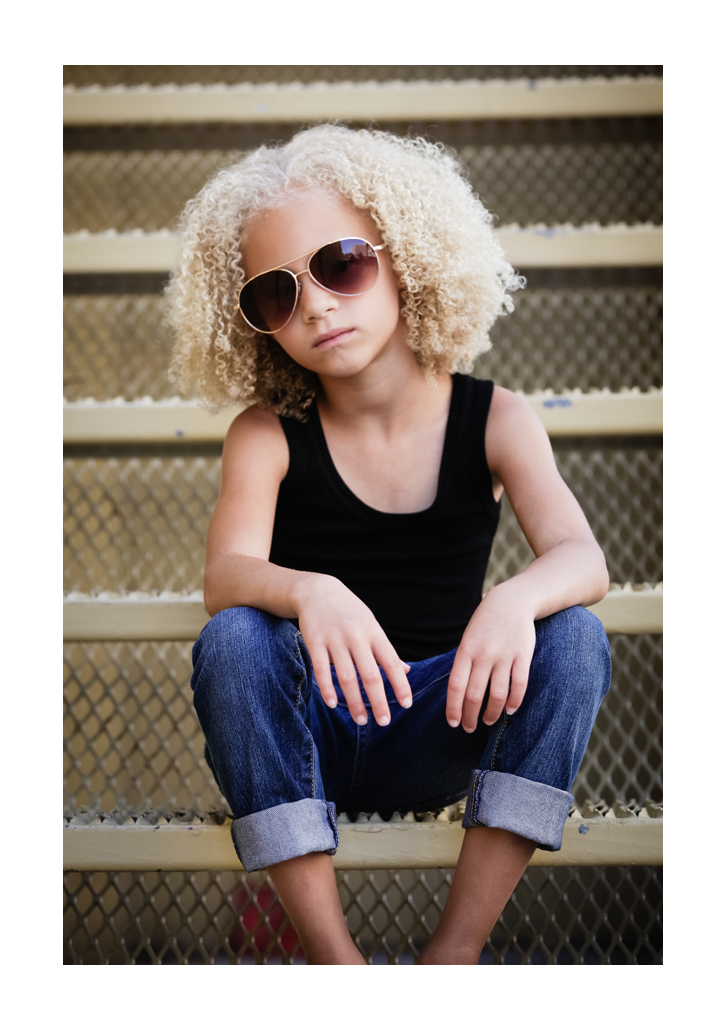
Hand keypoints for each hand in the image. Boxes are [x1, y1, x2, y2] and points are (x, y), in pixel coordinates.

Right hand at [294, 573, 411, 726]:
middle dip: (378, 700)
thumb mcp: (372, 626)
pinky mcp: (315, 642)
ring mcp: (335, 639)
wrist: (318, 591)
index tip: (407, 704)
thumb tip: (406, 671)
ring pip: (346, 676)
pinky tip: (333, 704)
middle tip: (384, 722)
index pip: (391, 662)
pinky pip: (321, 669)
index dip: (400, 684)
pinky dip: (327, 688)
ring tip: (361, 720)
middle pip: (370, 674)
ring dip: (354, 701)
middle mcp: (356, 637)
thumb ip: (385, 650)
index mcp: (374, 633)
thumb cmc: (350, 613)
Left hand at [446, 586, 535, 731]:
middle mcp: (484, 654)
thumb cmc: (485, 625)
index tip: (453, 723)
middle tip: (469, 728)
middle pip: (474, 694)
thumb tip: (458, 695)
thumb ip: (464, 664)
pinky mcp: (523, 656)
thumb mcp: (468, 639)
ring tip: (488, 721)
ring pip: (497, 694)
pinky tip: (509, 709)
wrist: (511, 601)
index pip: (456, 686)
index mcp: (466, 650)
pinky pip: (519, 685)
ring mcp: (504, 655)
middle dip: (470, 716)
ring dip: (492, 713)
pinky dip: (514, 701)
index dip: (453, 708)